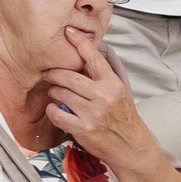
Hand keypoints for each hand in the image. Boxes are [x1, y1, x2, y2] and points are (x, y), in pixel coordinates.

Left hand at [43, 29, 162, 167]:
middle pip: (70, 77)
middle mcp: (104, 97)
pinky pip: (57, 114)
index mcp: (114, 85)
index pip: (94, 57)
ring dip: (53, 91)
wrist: (132, 148)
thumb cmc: (124, 121)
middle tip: (48, 73)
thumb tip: (81, 63)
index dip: (79, 42)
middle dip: (54, 73)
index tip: (69, 32)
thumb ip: (101, 80)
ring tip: (54, 92)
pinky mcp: (82, 129)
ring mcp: (92, 114)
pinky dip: (52, 110)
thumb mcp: (119, 94)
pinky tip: (55, 110)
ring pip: (61, 94)